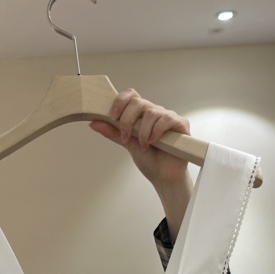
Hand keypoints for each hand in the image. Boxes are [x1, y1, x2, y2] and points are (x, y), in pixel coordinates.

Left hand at [90, 89, 193, 239]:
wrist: (163, 177)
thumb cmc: (149, 160)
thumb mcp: (127, 144)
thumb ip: (113, 132)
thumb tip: (94, 123)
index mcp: (141, 115)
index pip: (131, 96)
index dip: (120, 102)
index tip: (112, 117)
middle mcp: (154, 112)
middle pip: (138, 101)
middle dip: (127, 119)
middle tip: (126, 136)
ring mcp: (167, 117)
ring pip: (151, 112)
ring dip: (142, 131)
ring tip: (143, 145)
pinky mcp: (180, 124)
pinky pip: (166, 119)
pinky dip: (156, 131)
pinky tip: (153, 142)